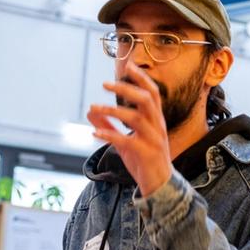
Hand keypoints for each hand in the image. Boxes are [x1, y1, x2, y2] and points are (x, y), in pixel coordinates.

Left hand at [87, 64, 171, 195]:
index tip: (127, 64)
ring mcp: (153, 139)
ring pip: (136, 117)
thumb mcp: (124, 140)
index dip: (141, 77)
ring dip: (112, 110)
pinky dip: (110, 134)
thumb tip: (90, 111)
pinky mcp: (146, 153)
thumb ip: (109, 125)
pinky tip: (94, 132)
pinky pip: (127, 140)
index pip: (152, 92)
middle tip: (105, 84)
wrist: (159, 185)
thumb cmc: (144, 160)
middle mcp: (157, 126)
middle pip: (145, 99)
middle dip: (125, 88)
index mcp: (156, 119)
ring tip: (93, 108)